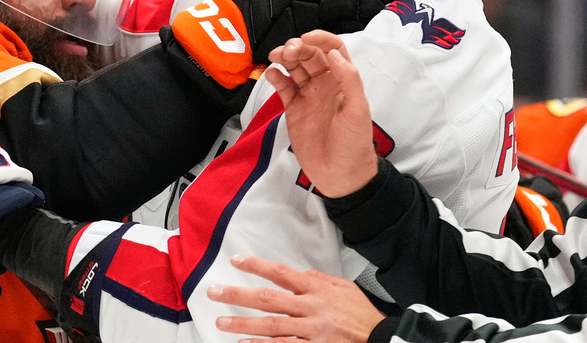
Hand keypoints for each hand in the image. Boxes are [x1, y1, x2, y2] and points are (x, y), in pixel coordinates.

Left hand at [207, 255, 384, 342]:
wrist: (383, 339)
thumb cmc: (362, 313)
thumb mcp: (343, 286)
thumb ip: (318, 279)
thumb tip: (298, 273)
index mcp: (316, 290)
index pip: (280, 273)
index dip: (256, 265)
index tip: (236, 261)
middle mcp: (311, 309)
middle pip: (268, 300)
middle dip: (238, 295)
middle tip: (214, 292)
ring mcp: (311, 333)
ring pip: (271, 327)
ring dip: (244, 325)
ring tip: (222, 322)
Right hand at [266, 31, 377, 197]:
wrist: (340, 175)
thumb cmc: (354, 144)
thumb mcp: (357, 111)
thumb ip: (348, 80)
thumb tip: (333, 54)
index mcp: (342, 81)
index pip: (333, 50)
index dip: (320, 39)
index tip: (306, 38)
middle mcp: (325, 84)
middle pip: (310, 55)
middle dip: (297, 47)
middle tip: (287, 51)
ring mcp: (308, 96)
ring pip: (294, 68)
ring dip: (285, 58)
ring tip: (275, 56)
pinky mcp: (293, 109)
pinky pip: (283, 87)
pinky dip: (275, 77)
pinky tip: (271, 74)